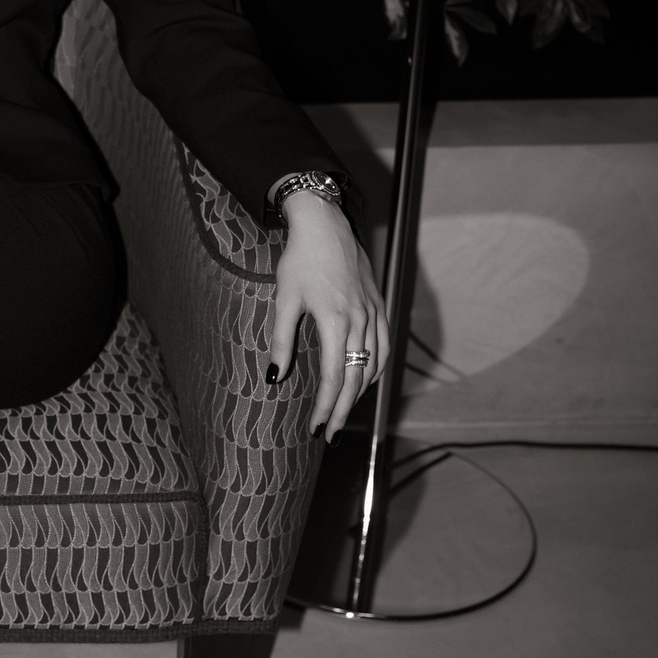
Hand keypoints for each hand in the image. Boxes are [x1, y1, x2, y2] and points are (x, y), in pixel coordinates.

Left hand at [268, 193, 388, 440]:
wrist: (326, 223)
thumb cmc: (300, 259)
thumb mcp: (285, 299)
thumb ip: (281, 340)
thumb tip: (274, 379)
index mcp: (336, 322)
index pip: (333, 377)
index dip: (324, 407)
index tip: (315, 429)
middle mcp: (360, 321)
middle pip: (356, 379)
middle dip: (341, 410)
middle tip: (328, 434)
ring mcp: (373, 313)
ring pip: (373, 365)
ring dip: (359, 394)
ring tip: (342, 412)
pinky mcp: (378, 304)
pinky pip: (382, 346)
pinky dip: (375, 369)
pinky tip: (366, 380)